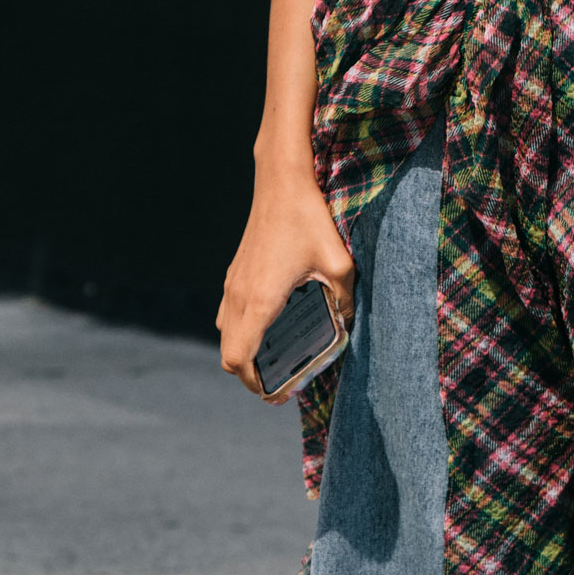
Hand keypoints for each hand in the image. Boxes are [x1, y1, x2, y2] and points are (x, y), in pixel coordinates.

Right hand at [217, 163, 356, 405]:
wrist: (281, 180)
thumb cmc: (308, 219)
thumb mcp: (340, 264)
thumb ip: (344, 302)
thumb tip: (347, 325)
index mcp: (259, 301)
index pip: (239, 360)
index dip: (254, 384)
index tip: (276, 394)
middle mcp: (238, 295)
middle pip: (228, 354)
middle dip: (249, 374)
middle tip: (279, 381)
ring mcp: (233, 282)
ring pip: (226, 332)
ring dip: (243, 350)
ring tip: (275, 355)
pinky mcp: (236, 270)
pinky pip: (229, 312)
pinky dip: (242, 328)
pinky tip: (272, 321)